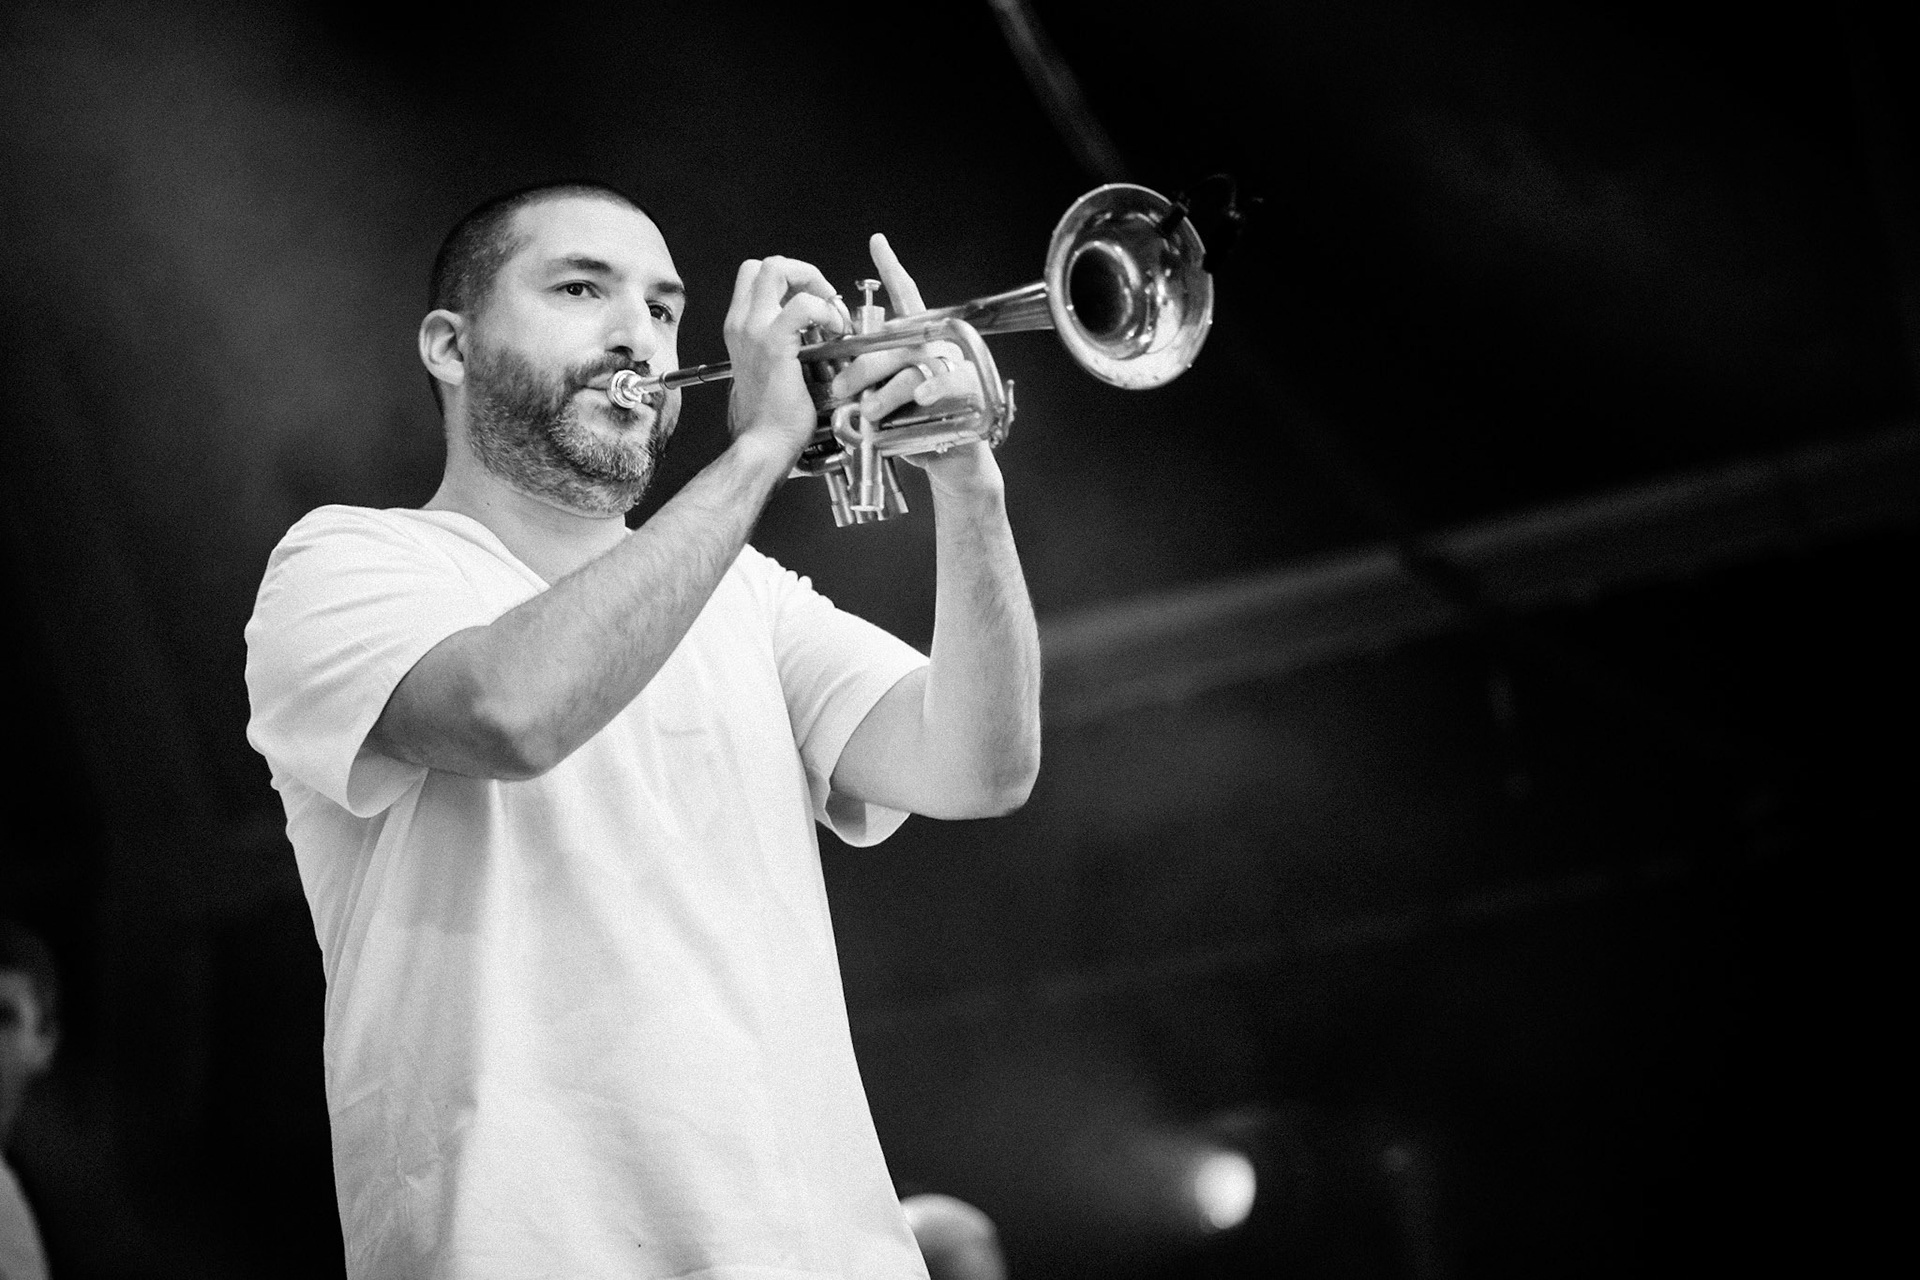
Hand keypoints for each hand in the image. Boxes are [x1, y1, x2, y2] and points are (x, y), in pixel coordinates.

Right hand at [721, 256, 847, 460]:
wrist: (763, 445)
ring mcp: (753, 331)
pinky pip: (802, 304)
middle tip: (824, 300)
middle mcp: (741, 324)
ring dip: (813, 282)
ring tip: (831, 313)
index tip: (815, 302)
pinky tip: (835, 330)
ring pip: (775, 268)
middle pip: (765, 264)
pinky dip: (824, 309)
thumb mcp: (768, 371)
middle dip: (802, 271)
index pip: (756, 277)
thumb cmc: (770, 420)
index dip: (790, 279)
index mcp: (740, 329)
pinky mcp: (773, 344)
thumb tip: (808, 335)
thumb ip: (780, 347)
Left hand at [827, 234, 1003, 496]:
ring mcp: (953, 364)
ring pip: (912, 366)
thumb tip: (834, 374)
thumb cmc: (913, 426)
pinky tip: (919, 399)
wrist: (950, 457)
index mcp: (916, 341)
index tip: (877, 242)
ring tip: (868, 412)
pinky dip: (928, 391)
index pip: (904, 297)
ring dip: (886, 391)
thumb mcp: (883, 397)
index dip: (892, 269)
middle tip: (840, 386)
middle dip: (861, 365)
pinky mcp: (967, 388)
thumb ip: (867, 378)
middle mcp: (936, 346)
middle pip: (894, 341)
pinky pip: (944, 384)